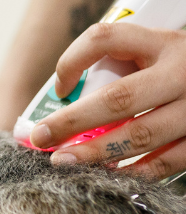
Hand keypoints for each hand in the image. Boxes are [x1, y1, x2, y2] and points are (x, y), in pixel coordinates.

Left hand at [29, 22, 185, 178]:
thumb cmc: (184, 68)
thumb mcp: (160, 50)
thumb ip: (125, 64)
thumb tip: (67, 97)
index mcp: (164, 41)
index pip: (105, 38)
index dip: (72, 60)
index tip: (59, 87)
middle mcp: (182, 72)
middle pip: (118, 98)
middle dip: (73, 120)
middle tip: (42, 137)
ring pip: (140, 135)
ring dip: (96, 152)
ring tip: (64, 162)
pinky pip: (166, 163)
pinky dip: (133, 171)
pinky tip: (106, 175)